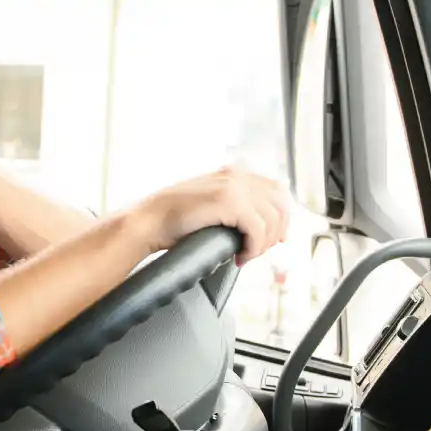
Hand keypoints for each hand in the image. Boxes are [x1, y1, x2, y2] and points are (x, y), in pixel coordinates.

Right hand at [137, 165, 289, 263]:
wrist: (149, 221)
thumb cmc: (174, 220)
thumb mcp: (210, 204)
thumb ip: (235, 206)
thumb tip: (264, 226)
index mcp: (233, 173)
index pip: (277, 191)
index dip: (280, 217)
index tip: (272, 239)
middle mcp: (236, 175)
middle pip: (281, 204)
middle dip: (275, 232)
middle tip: (256, 250)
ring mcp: (233, 186)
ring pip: (272, 219)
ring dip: (263, 243)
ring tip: (245, 255)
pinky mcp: (229, 202)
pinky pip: (258, 230)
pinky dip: (253, 248)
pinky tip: (239, 257)